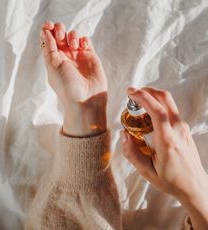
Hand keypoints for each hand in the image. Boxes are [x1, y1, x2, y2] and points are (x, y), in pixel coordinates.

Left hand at [40, 21, 106, 136]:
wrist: (85, 99)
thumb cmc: (66, 85)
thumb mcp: (53, 65)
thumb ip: (49, 47)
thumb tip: (44, 29)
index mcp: (53, 59)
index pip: (48, 39)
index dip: (48, 30)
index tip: (49, 26)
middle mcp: (65, 57)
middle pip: (60, 34)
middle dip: (59, 30)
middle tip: (60, 36)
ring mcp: (78, 56)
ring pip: (73, 36)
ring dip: (72, 35)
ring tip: (73, 46)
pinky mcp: (90, 56)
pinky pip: (86, 41)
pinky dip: (83, 39)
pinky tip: (82, 47)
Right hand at [121, 87, 207, 228]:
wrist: (194, 186)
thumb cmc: (171, 180)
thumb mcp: (146, 172)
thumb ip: (131, 153)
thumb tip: (123, 134)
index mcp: (168, 141)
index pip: (157, 112)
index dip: (143, 98)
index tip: (130, 92)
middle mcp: (178, 130)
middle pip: (165, 99)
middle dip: (148, 91)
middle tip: (133, 94)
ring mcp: (183, 128)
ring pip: (168, 103)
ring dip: (152, 98)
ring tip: (138, 106)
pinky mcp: (184, 128)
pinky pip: (169, 111)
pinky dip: (157, 107)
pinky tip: (147, 118)